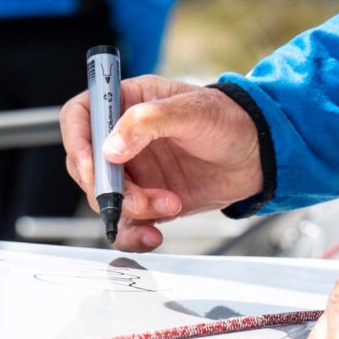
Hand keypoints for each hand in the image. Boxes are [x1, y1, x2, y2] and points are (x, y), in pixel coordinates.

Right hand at [61, 77, 262, 249]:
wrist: (260, 156)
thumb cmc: (228, 119)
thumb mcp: (190, 111)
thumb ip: (146, 122)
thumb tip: (111, 148)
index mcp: (125, 103)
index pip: (80, 117)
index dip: (78, 143)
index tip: (94, 169)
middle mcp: (123, 138)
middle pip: (88, 165)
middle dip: (108, 188)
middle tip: (137, 199)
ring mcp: (135, 171)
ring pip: (105, 198)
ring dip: (130, 211)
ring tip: (167, 206)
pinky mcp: (148, 200)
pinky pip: (127, 222)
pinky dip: (135, 233)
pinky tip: (155, 235)